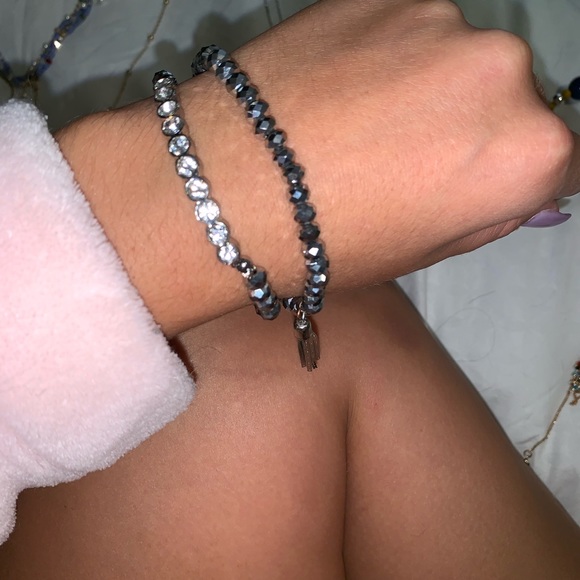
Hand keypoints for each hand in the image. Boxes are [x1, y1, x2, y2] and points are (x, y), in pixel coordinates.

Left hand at [57, 0, 579, 334]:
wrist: (227, 186)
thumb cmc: (328, 241)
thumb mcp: (423, 250)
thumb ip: (486, 209)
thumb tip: (522, 185)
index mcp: (526, 153)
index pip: (560, 159)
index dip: (510, 176)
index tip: (472, 184)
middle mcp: (502, 72)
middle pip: (510, 100)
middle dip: (471, 128)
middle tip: (402, 158)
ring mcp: (442, 21)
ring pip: (455, 59)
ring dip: (426, 86)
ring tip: (358, 123)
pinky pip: (406, 30)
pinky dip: (386, 56)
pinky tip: (337, 89)